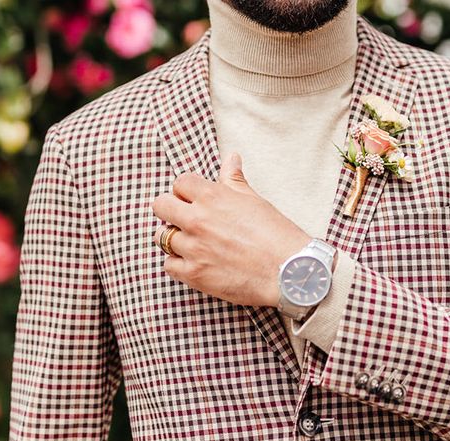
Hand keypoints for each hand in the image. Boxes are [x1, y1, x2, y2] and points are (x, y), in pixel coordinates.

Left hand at [152, 152, 312, 307]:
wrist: (289, 272)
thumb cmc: (277, 235)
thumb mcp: (255, 201)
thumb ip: (235, 180)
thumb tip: (231, 158)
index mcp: (213, 197)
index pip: (180, 182)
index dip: (186, 191)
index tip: (193, 200)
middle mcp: (198, 220)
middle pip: (161, 205)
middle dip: (170, 209)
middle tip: (184, 219)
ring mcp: (194, 248)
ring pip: (162, 237)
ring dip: (174, 238)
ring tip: (191, 244)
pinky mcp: (194, 274)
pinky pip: (169, 265)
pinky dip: (177, 264)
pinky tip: (193, 263)